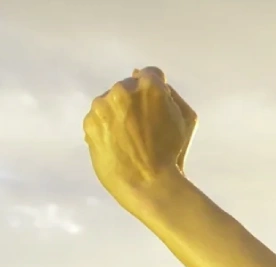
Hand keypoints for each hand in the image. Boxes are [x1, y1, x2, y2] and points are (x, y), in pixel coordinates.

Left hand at [84, 66, 197, 201]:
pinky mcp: (89, 122)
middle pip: (128, 86)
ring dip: (118, 114)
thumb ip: (170, 93)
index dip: (156, 92)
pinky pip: (98, 118)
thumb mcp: (186, 119)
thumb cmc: (172, 152)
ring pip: (111, 101)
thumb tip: (146, 77)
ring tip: (129, 139)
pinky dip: (106, 128)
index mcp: (150, 86)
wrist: (147, 183)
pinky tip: (118, 145)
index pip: (151, 74)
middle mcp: (123, 90)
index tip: (157, 109)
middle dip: (134, 102)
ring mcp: (102, 106)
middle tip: (143, 128)